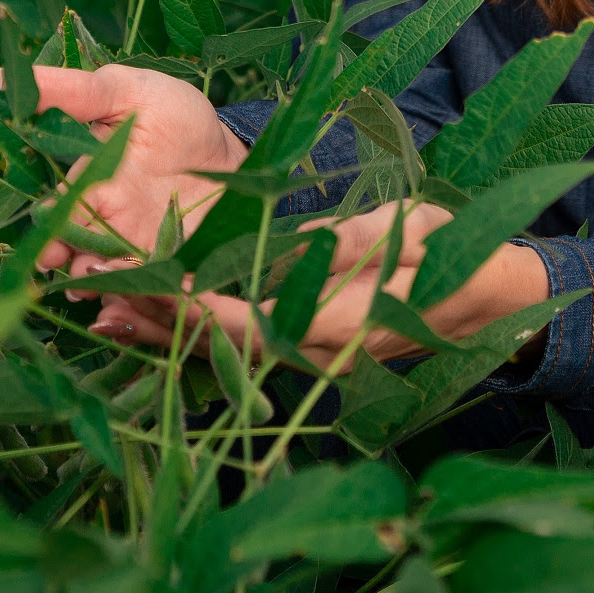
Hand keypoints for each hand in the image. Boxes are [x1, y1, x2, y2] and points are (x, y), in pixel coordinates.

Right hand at [0, 63, 248, 272]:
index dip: (47, 228)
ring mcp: (134, 243)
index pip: (56, 208)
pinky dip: (135, 292)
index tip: (43, 244)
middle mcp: (104, 218)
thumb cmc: (174, 116)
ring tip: (95, 281)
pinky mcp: (167, 262)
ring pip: (102, 271)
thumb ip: (73, 91)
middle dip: (62, 262)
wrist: (236, 151)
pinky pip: (144, 286)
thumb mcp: (126, 91)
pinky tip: (136, 292)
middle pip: (72, 248)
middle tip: (62, 268)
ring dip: (94, 280)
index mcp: (87, 180)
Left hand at [95, 204, 551, 371]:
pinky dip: (188, 328)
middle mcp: (316, 355)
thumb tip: (304, 249)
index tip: (151, 282)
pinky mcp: (303, 347)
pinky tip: (144, 309)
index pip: (253, 322)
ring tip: (103, 293)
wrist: (492, 301)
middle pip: (222, 342)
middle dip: (162, 313)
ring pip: (221, 348)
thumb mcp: (414, 235)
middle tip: (101, 278)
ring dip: (164, 324)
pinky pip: (235, 344)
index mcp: (342, 328)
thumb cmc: (458, 257)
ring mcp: (309, 356)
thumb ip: (356, 245)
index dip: (198, 305)